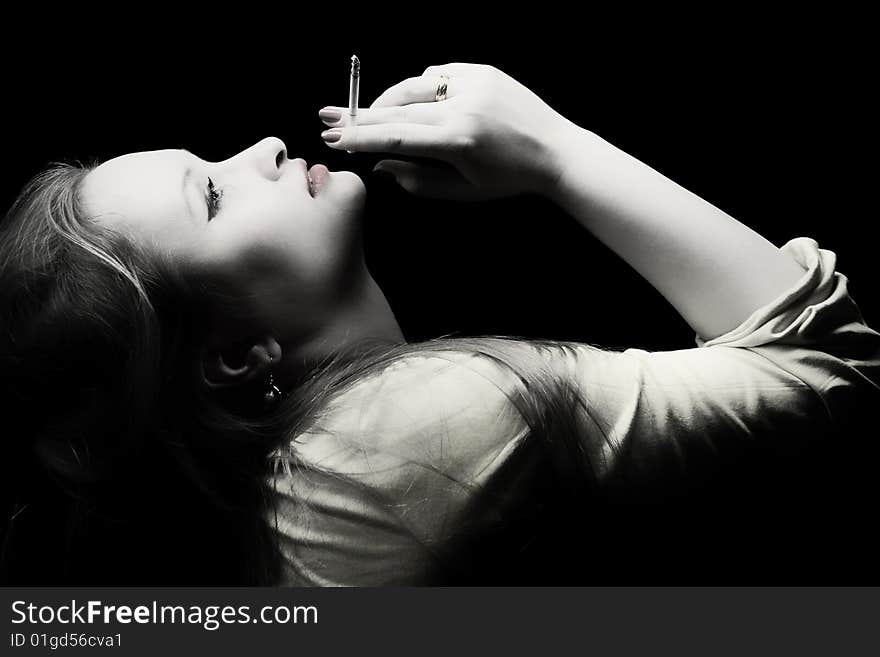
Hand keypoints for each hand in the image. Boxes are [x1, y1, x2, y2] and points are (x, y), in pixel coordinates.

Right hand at [318, 63, 573, 200]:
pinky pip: (438, 75)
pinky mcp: (484, 70)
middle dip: (359, 116)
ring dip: (387, 101)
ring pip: (414, 87)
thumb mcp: (463, 191)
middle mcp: (465, 106)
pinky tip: (409, 104)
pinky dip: (420, 89)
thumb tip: (380, 165)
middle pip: (398, 109)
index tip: (334, 138)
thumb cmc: (509, 180)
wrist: (557, 153)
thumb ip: (417, 180)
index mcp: (460, 140)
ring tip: (365, 115)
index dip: (361, 137)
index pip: (396, 136)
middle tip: (328, 118)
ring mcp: (475, 82)